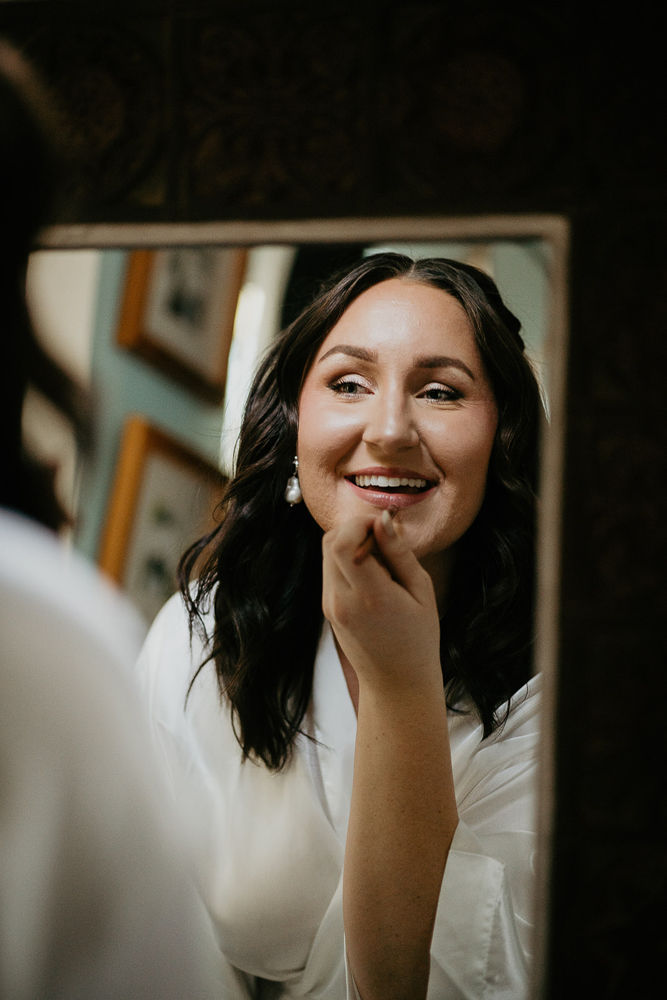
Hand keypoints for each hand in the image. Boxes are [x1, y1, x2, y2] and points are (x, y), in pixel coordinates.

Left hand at [322, 510, 441, 696]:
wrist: (396, 683)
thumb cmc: (418, 638)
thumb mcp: (421, 591)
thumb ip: (399, 553)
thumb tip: (383, 519)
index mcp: (369, 597)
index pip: (344, 544)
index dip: (360, 523)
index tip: (383, 524)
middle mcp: (342, 600)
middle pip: (330, 541)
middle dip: (354, 528)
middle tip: (383, 536)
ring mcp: (330, 605)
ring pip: (327, 553)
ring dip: (350, 543)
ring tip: (381, 558)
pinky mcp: (327, 608)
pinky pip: (330, 570)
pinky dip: (347, 560)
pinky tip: (372, 574)